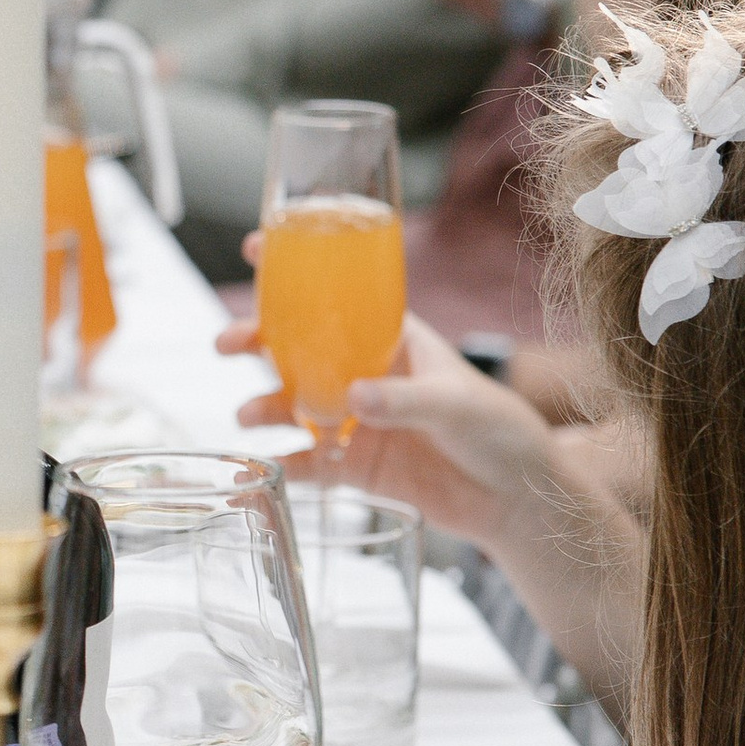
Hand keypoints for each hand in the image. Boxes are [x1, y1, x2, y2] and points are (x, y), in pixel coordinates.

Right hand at [216, 300, 553, 548]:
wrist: (516, 498)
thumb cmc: (499, 429)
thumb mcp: (457, 404)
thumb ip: (405, 400)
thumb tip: (353, 397)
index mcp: (393, 338)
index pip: (338, 295)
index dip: (295, 270)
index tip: (255, 247)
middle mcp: (366, 374)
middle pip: (299, 347)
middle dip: (257, 340)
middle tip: (228, 343)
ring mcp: (356, 420)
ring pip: (293, 403)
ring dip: (263, 404)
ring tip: (248, 415)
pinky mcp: (355, 467)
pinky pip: (307, 463)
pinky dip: (281, 466)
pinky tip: (260, 471)